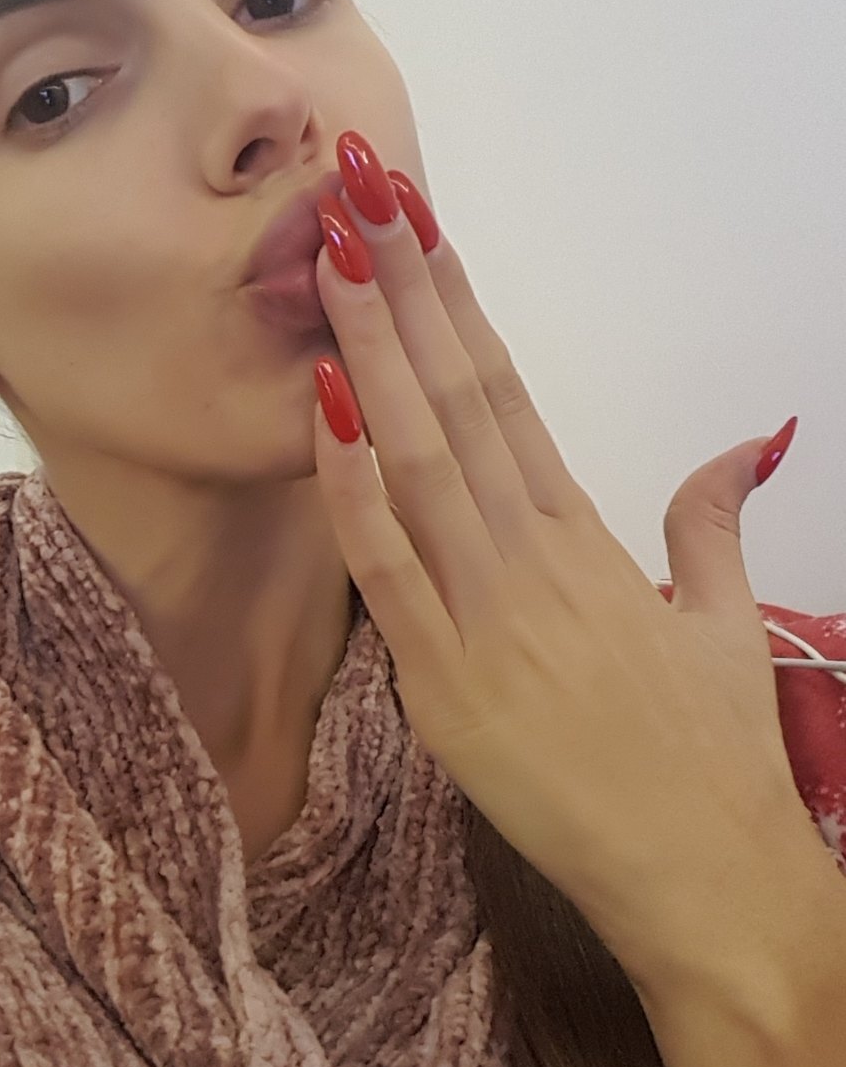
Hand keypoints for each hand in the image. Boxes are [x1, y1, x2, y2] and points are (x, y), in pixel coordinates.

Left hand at [311, 130, 816, 1002]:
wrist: (711, 884)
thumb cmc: (715, 762)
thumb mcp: (724, 625)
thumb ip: (711, 522)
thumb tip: (746, 440)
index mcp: (586, 536)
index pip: (505, 387)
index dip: (453, 297)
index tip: (414, 218)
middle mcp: (531, 557)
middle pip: (453, 395)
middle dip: (400, 285)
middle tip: (355, 182)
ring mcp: (485, 618)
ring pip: (416, 458)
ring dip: (368, 350)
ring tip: (331, 251)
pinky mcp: (445, 689)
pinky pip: (387, 570)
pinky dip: (351, 487)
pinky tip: (320, 407)